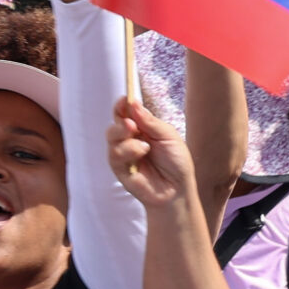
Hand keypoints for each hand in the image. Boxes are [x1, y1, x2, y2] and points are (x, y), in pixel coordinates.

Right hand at [107, 94, 198, 208]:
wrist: (177, 190)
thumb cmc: (176, 163)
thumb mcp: (169, 136)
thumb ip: (150, 122)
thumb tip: (134, 104)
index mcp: (142, 129)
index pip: (127, 113)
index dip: (123, 105)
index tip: (125, 99)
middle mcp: (130, 140)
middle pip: (115, 123)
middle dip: (121, 121)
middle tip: (132, 125)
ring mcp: (124, 155)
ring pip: (111, 137)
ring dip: (125, 138)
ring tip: (144, 146)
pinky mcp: (119, 169)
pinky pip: (114, 155)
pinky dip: (128, 151)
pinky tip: (142, 153)